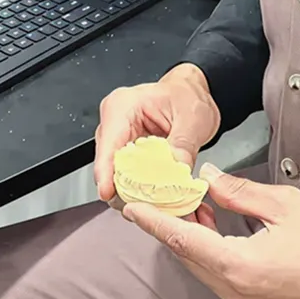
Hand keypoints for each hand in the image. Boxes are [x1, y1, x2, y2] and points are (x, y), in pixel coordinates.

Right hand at [93, 64, 221, 205]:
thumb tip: (176, 171)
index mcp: (122, 106)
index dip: (106, 173)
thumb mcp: (192, 118)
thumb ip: (183, 145)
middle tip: (142, 204)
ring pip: (115, 172)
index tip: (109, 193)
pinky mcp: (126, 151)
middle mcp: (115, 122)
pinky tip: (153, 194)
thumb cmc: (188, 96)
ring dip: (131, 189)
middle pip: (108, 163)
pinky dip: (139, 186)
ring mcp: (118, 137)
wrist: (193, 94)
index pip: (108, 145)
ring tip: (152, 201)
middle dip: (122, 187)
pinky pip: (126, 173)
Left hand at [122, 166, 299, 298]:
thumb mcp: (287, 206)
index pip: (183, 241)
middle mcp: (236, 293)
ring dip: (190, 239)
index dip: (155, 221)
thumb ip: (241, 193)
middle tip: (157, 196)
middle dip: (170, 226)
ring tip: (186, 205)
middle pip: (188, 257)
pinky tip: (211, 228)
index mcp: (241, 267)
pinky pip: (219, 278)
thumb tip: (209, 178)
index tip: (132, 207)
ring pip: (202, 268)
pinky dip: (208, 253)